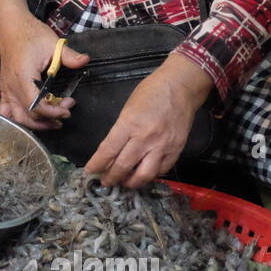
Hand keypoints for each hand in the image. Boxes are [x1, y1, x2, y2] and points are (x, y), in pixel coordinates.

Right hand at [0, 0, 88, 131]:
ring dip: (34, 124)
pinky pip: (6, 112)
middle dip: (48, 120)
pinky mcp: (5, 90)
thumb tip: (85, 60)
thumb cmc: (31, 34)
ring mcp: (6, 90)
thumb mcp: (53, 43)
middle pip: (27, 117)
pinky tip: (31, 118)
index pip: (37, 106)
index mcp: (23, 77)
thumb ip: (69, 56)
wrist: (11, 28)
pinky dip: (18, 119)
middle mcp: (12, 87)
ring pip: (16, 118)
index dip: (54, 112)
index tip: (69, 106)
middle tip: (65, 112)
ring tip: (52, 121)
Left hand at [85, 53, 213, 187]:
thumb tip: (111, 152)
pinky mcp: (176, 150)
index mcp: (129, 124)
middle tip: (105, 181)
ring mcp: (163, 146)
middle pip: (124, 166)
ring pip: (144, 175)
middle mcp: (146, 138)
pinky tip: (143, 174)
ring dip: (131, 183)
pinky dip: (151, 176)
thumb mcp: (127, 108)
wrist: (181, 87)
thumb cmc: (151, 92)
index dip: (97, 164)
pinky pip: (162, 170)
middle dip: (111, 178)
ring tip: (124, 182)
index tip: (90, 171)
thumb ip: (121, 131)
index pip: (108, 151)